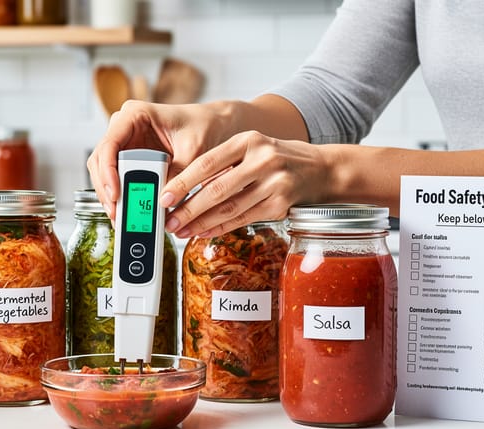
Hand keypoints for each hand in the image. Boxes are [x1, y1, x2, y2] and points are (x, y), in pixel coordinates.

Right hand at [87, 100, 237, 218]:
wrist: (214, 125)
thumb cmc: (203, 127)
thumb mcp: (194, 151)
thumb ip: (177, 174)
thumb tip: (163, 200)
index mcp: (135, 114)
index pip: (110, 143)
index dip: (108, 171)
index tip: (115, 193)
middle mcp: (124, 126)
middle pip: (101, 160)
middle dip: (106, 188)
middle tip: (116, 213)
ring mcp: (124, 142)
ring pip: (104, 171)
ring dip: (109, 195)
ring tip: (119, 217)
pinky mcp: (129, 157)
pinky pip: (116, 178)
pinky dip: (119, 195)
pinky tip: (125, 211)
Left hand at [160, 130, 332, 237]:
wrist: (319, 169)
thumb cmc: (274, 159)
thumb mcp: (250, 149)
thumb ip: (222, 164)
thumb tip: (181, 189)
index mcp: (248, 140)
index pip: (208, 162)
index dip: (183, 182)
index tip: (164, 196)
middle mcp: (262, 159)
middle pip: (218, 189)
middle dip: (189, 208)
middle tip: (169, 221)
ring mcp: (275, 183)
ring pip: (230, 208)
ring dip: (202, 223)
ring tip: (181, 230)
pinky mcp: (281, 204)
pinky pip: (244, 219)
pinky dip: (221, 227)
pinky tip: (203, 232)